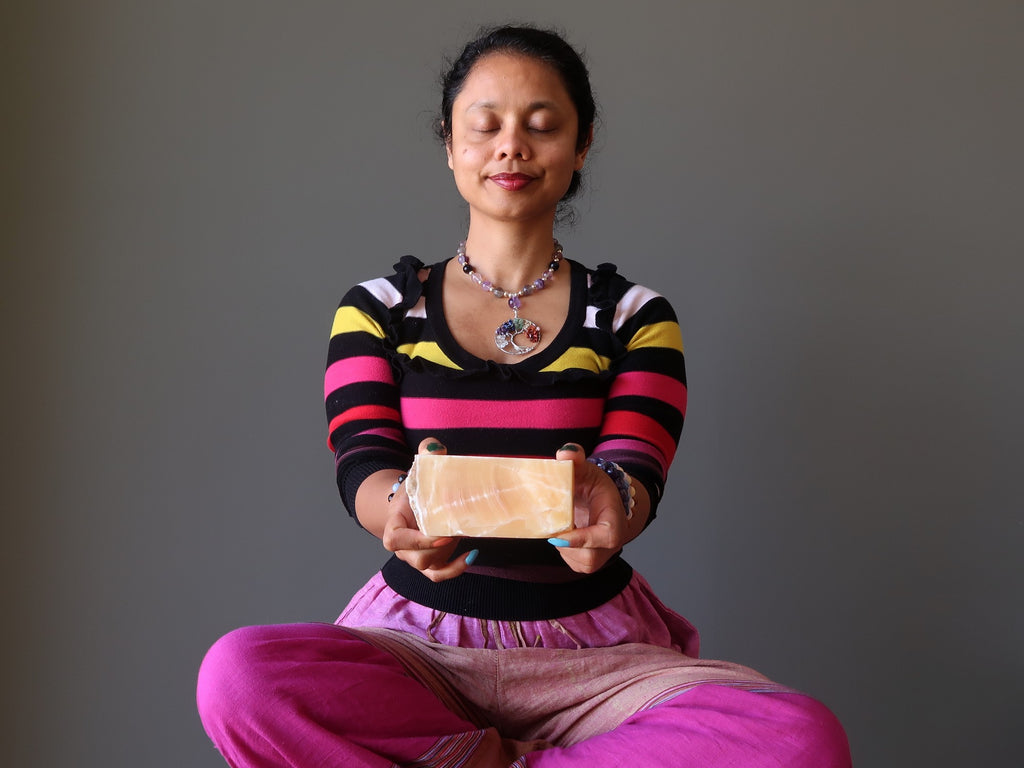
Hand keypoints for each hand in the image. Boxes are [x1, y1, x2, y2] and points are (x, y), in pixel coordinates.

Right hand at [381, 437, 476, 581]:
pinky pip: (439, 575)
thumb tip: (435, 447)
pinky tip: (472, 555)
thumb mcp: (418, 469)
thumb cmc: (415, 488)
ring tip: (462, 535)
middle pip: (417, 559)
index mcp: (395, 524)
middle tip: (456, 531)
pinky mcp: (431, 562)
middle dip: (439, 548)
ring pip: (429, 567)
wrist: (411, 505)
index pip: (396, 541)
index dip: (416, 541)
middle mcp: (403, 547)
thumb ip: (426, 454)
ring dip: (448, 554)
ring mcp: (416, 557)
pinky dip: (456, 570)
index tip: (439, 532)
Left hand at [547, 443, 632, 573]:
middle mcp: (612, 543)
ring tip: (562, 525)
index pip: (607, 536)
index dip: (585, 539)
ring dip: (563, 546)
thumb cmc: (596, 487)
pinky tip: (563, 533)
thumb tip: (565, 453)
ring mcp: (602, 556)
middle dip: (566, 543)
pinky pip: (573, 563)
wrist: (600, 502)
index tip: (561, 535)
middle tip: (555, 524)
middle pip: (589, 556)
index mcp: (616, 520)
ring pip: (579, 562)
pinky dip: (563, 550)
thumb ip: (576, 460)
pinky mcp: (590, 562)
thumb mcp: (587, 470)